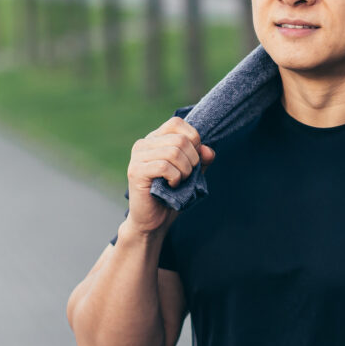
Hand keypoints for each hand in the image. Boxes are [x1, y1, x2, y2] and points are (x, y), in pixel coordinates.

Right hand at [125, 117, 215, 234]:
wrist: (153, 221)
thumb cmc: (171, 195)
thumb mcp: (191, 173)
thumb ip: (201, 159)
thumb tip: (208, 151)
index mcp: (155, 139)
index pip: (177, 123)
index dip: (193, 138)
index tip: (194, 158)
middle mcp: (143, 144)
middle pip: (180, 139)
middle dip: (193, 159)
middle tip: (188, 175)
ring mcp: (137, 157)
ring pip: (174, 152)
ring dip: (185, 171)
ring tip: (180, 181)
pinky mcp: (136, 171)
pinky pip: (165, 167)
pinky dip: (175, 178)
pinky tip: (171, 186)